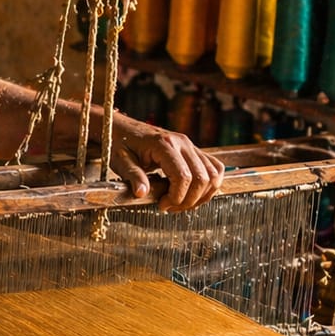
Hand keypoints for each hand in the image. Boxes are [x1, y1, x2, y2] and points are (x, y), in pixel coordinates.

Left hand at [108, 120, 223, 211]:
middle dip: (189, 200)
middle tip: (170, 207)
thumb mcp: (120, 161)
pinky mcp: (193, 150)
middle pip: (202, 178)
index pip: (183, 176)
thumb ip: (133, 176)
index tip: (162, 205)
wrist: (123, 128)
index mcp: (164, 144)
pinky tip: (192, 193)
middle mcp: (182, 142)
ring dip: (201, 195)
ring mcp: (190, 145)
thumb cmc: (120, 143)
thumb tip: (142, 193)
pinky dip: (209, 184)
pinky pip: (215, 168)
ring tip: (180, 202)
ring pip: (213, 174)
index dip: (177, 197)